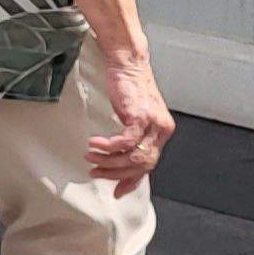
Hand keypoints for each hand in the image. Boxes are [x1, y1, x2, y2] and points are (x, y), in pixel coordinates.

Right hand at [87, 54, 175, 193]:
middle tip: (96, 172)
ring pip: (133, 155)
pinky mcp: (140, 116)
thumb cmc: (129, 88)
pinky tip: (94, 144)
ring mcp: (153, 124)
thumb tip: (121, 160)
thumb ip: (132, 139)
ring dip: (108, 161)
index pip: (149, 165)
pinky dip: (108, 147)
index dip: (131, 181)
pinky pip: (125, 141)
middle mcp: (162, 130)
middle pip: (142, 164)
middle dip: (116, 173)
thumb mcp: (133, 117)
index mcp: (163, 132)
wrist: (128, 63)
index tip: (115, 190)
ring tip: (90, 157)